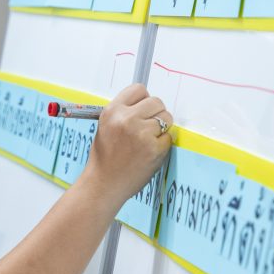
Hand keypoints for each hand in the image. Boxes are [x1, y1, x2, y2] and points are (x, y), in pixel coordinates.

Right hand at [81, 84, 171, 203]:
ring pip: (166, 118)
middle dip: (156, 113)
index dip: (143, 99)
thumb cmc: (105, 157)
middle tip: (148, 127)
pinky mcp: (154, 148)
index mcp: (113, 111)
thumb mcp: (106, 126)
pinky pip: (169, 137)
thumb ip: (124, 112)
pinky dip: (163, 144)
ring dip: (162, 128)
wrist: (104, 184)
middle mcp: (127, 119)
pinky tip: (149, 152)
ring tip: (148, 140)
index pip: (139, 89)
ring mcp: (142, 134)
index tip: (143, 109)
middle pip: (157, 102)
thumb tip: (146, 102)